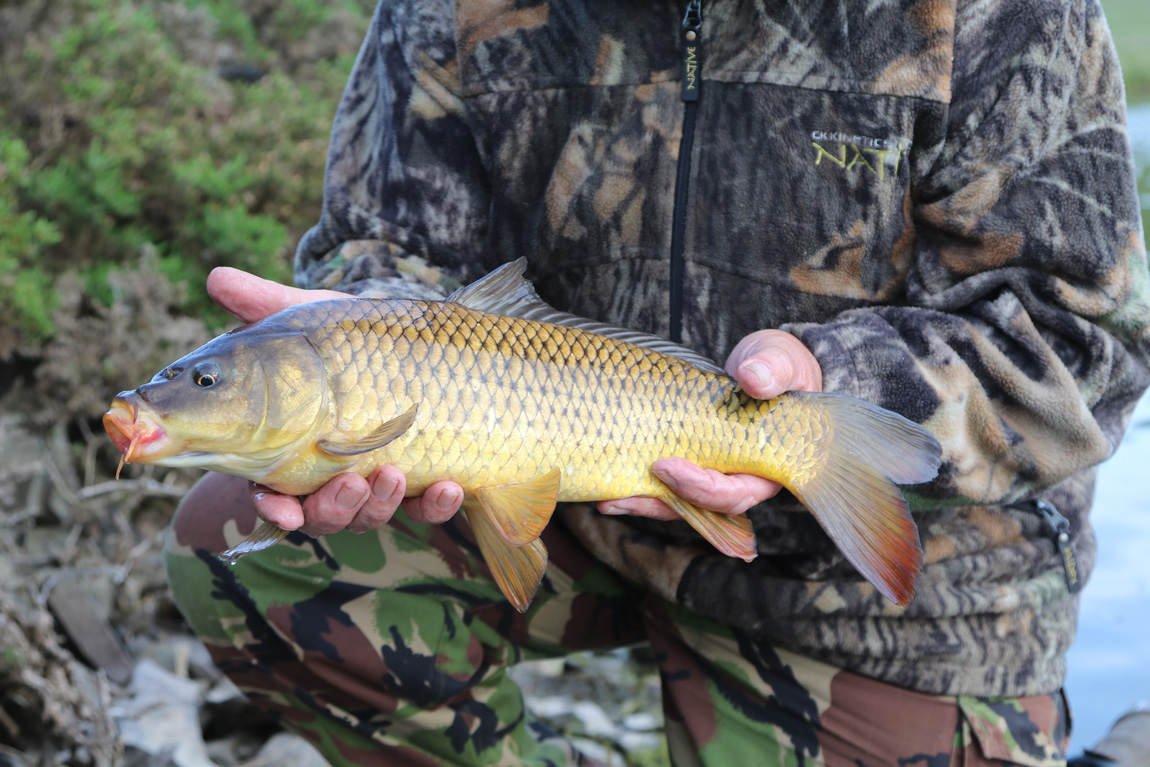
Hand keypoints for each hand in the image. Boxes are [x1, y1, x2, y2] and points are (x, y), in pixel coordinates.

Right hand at [207, 267, 464, 534]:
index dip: (275, 508)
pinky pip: (429, 511)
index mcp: (293, 450)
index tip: (282, 509)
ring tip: (394, 476)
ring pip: (372, 516)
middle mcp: (333, 478)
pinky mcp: (426, 487)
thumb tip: (216, 278)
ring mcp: (379, 486)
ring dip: (380, 504)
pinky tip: (450, 487)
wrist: (423, 346)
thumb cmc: (353, 340)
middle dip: (335, 508)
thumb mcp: (315, 321)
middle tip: (349, 483)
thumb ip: (267, 306)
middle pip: (324, 515)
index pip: (273, 494)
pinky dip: (437, 506)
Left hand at [597, 329, 822, 520]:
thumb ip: (774, 369)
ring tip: (605, 499)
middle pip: (700, 506)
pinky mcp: (689, 459)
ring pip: (677, 500)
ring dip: (642, 501)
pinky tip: (606, 486)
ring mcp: (711, 471)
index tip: (666, 467)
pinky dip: (638, 485)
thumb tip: (753, 378)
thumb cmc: (779, 366)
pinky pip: (664, 483)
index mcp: (768, 466)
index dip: (701, 489)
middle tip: (623, 493)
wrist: (764, 365)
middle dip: (661, 501)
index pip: (735, 493)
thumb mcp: (781, 360)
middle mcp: (738, 477)